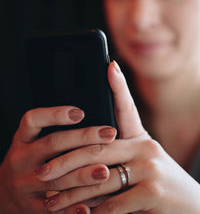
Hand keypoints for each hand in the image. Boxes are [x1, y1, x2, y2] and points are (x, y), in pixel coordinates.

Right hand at [0, 106, 115, 213]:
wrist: (2, 191)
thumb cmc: (27, 160)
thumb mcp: (31, 143)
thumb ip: (53, 133)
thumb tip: (88, 119)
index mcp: (22, 140)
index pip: (33, 120)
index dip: (55, 115)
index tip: (80, 112)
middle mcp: (21, 159)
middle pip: (52, 144)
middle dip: (84, 138)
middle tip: (109, 133)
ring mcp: (24, 184)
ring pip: (55, 179)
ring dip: (82, 175)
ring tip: (105, 170)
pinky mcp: (30, 207)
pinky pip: (52, 210)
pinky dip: (70, 209)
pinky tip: (88, 207)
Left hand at [39, 61, 199, 213]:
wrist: (191, 206)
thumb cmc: (158, 182)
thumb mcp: (140, 163)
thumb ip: (117, 157)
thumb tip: (88, 160)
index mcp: (140, 138)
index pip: (127, 108)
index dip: (118, 85)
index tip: (109, 66)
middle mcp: (145, 148)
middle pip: (97, 149)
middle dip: (65, 162)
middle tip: (43, 172)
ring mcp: (151, 168)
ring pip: (100, 178)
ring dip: (73, 194)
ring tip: (51, 202)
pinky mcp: (154, 192)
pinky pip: (114, 204)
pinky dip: (94, 213)